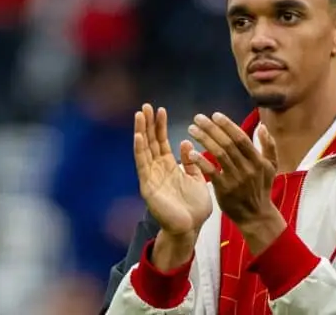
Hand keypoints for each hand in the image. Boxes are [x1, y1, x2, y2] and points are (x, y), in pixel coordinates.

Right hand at [134, 104, 211, 236]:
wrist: (191, 229)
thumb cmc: (194, 208)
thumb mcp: (197, 179)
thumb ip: (191, 162)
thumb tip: (186, 143)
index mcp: (169, 168)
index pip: (161, 142)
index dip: (160, 126)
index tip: (161, 110)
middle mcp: (157, 170)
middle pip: (150, 142)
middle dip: (148, 124)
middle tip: (145, 106)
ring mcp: (151, 177)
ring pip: (144, 150)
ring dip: (141, 131)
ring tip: (140, 114)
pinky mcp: (148, 186)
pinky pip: (142, 165)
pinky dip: (140, 150)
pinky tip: (138, 136)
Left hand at [187, 112, 279, 226]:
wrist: (256, 215)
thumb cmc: (262, 188)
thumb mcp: (271, 167)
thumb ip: (269, 146)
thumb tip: (262, 127)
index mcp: (258, 160)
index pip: (241, 138)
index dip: (227, 125)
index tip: (215, 115)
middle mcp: (247, 168)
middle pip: (227, 143)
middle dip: (211, 128)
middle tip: (198, 118)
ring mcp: (235, 179)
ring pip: (218, 154)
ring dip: (204, 139)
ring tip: (192, 129)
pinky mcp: (224, 189)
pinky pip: (211, 172)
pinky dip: (201, 161)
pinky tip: (191, 153)